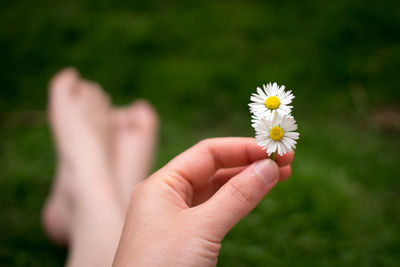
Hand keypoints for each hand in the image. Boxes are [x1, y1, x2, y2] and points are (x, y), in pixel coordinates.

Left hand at [113, 137, 293, 265]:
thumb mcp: (202, 228)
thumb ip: (236, 197)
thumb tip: (269, 167)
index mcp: (161, 185)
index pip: (206, 154)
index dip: (242, 148)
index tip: (274, 149)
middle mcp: (167, 197)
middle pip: (213, 169)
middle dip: (249, 163)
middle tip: (285, 161)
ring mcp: (176, 219)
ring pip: (216, 191)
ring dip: (247, 181)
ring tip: (281, 175)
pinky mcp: (186, 239)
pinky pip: (215, 212)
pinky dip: (237, 203)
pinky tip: (256, 195)